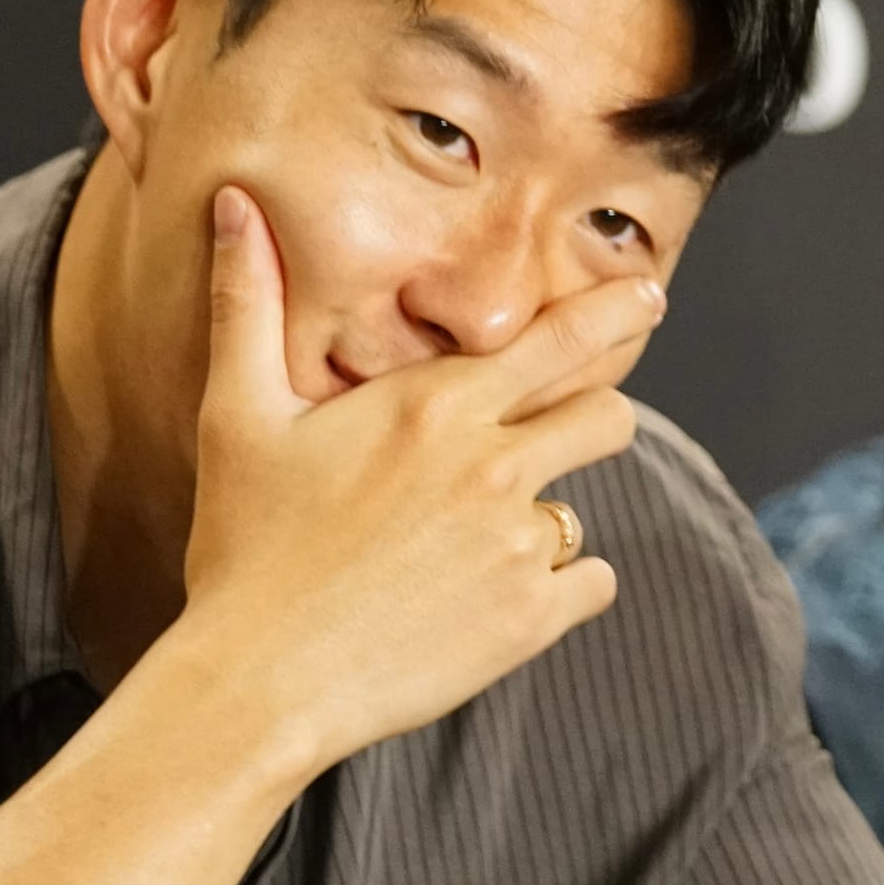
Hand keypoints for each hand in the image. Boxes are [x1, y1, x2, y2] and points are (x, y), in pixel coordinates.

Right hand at [181, 187, 655, 775]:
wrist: (259, 681)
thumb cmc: (244, 545)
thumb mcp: (237, 413)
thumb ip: (248, 301)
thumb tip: (234, 203)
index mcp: (434, 404)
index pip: (562, 338)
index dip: (615, 312)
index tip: (649, 295)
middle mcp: (493, 464)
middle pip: (607, 415)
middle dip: (596, 415)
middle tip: (565, 430)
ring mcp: (518, 543)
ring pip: (586, 503)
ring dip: (552, 509)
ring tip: (485, 534)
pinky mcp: (531, 618)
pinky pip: (592, 579)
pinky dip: (563, 585)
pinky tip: (501, 593)